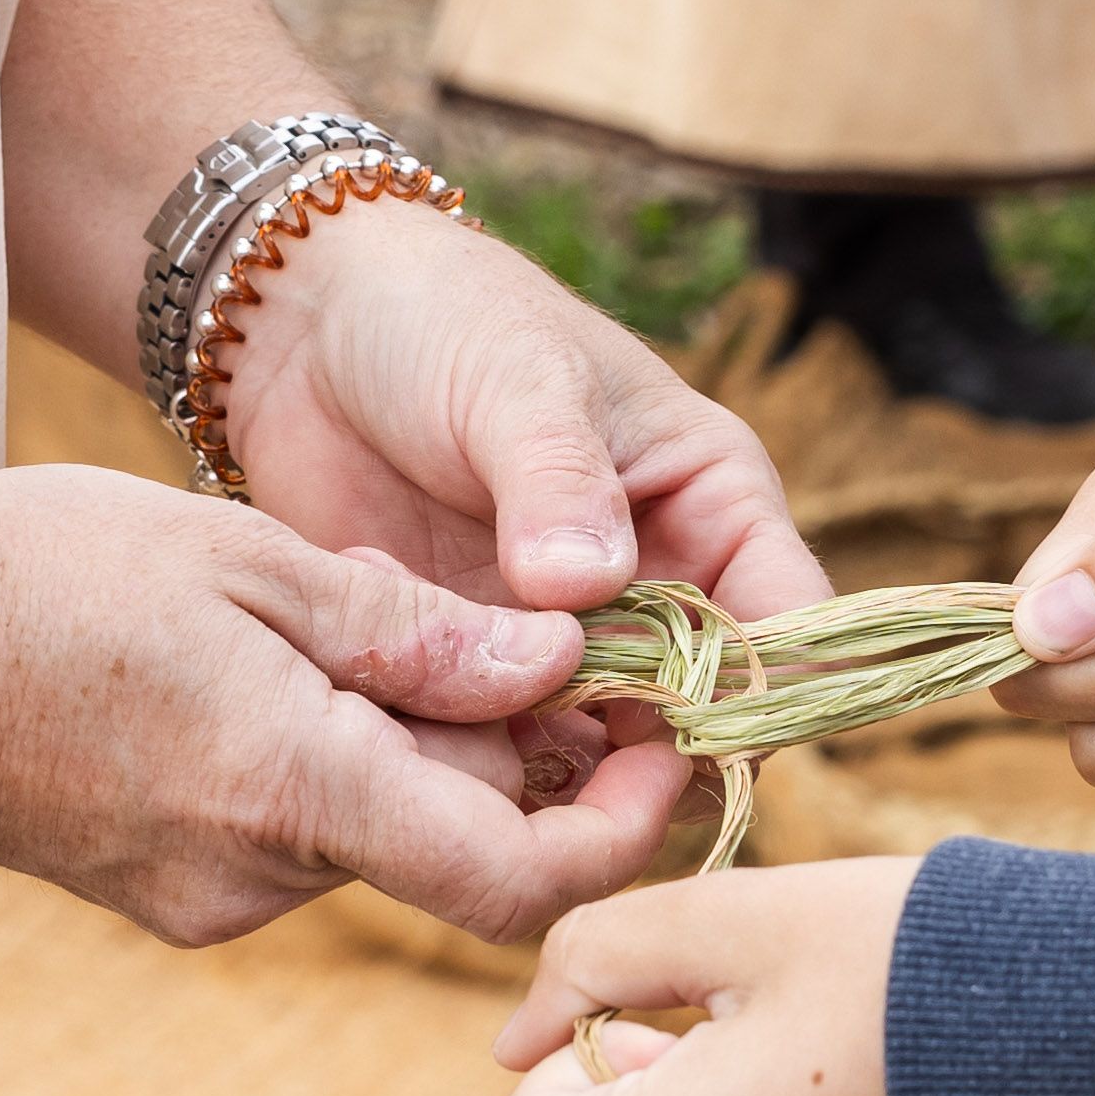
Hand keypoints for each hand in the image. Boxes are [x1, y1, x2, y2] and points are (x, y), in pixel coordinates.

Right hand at [0, 462, 685, 946]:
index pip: (522, 882)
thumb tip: (559, 666)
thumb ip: (415, 632)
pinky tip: (271, 664)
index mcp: (298, 791)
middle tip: (530, 630)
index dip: (617, 827)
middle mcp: (261, 879)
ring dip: (412, 744)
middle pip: (458, 847)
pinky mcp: (163, 891)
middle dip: (515, 752)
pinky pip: (299, 835)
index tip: (651, 739)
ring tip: (356, 617)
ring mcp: (206, 899)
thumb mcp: (248, 559)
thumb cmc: (41, 571)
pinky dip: (330, 762)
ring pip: (379, 835)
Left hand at [209, 193, 831, 802]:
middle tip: (558, 762)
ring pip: (598, 764)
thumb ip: (558, 479)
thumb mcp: (518, 377)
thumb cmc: (445, 317)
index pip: (789, 626)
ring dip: (547, 778)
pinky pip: (493, 756)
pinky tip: (397, 710)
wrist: (304, 328)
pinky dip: (460, 761)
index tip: (687, 730)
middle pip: (699, 726)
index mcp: (713, 508)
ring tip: (458, 727)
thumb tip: (591, 584)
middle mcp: (657, 594)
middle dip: (645, 764)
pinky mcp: (471, 676)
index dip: (763, 695)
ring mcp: (561, 645)